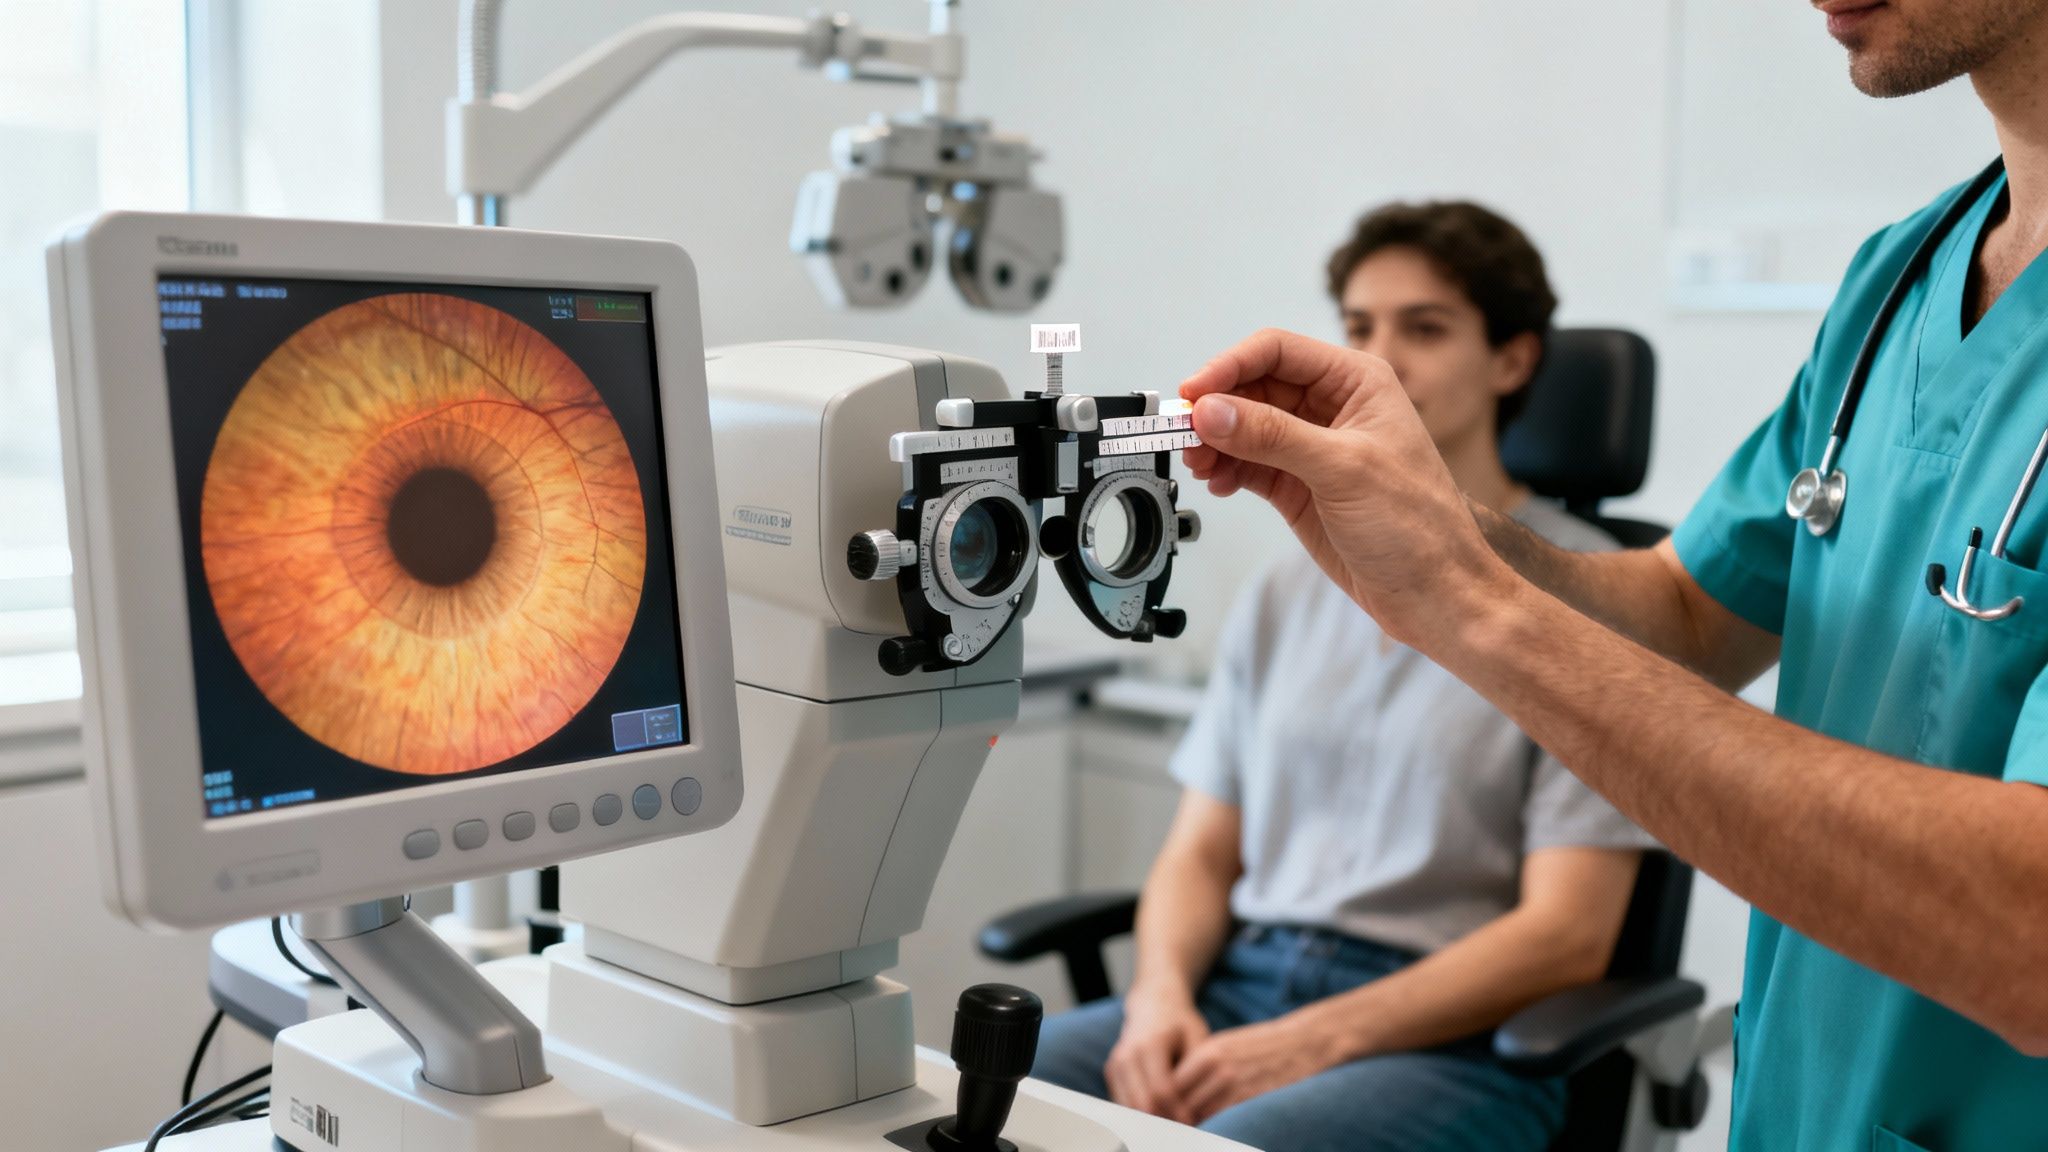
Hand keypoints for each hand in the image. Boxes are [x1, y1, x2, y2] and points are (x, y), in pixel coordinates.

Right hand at [1104, 985, 1210, 1122]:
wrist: (1153, 1004)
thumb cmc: (1180, 1023)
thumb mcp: (1197, 1037)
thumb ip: (1196, 1069)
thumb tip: (1198, 1104)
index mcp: (1150, 1044)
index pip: (1162, 1090)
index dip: (1178, 1112)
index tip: (1193, 1123)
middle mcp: (1127, 1054)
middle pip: (1142, 1102)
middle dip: (1163, 1121)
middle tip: (1182, 1130)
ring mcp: (1116, 1063)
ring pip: (1128, 1106)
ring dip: (1149, 1121)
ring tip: (1171, 1125)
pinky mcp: (1111, 1071)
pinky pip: (1121, 1102)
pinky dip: (1138, 1114)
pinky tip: (1158, 1115)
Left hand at [1170, 1016, 1341, 1124]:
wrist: (1305, 1041)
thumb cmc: (1262, 1047)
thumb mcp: (1226, 1047)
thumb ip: (1200, 1068)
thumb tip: (1177, 1093)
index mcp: (1206, 1052)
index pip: (1170, 1087)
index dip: (1166, 1106)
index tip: (1165, 1117)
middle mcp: (1217, 1067)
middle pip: (1181, 1104)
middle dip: (1176, 1119)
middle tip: (1172, 1130)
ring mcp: (1236, 1084)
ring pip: (1200, 1117)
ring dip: (1195, 1126)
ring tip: (1192, 1131)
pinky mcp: (1254, 1099)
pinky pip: (1225, 1122)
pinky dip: (1216, 1128)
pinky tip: (1217, 1131)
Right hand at [1180, 329, 1513, 647]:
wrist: (1433, 593)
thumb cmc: (1417, 525)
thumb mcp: (1343, 469)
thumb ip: (1273, 436)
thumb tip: (1213, 411)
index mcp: (1356, 382)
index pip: (1278, 351)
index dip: (1230, 366)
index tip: (1194, 394)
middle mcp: (1332, 406)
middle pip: (1254, 386)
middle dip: (1217, 409)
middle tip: (1186, 436)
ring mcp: (1312, 446)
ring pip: (1245, 426)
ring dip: (1216, 441)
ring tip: (1200, 465)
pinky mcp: (1298, 484)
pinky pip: (1248, 463)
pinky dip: (1227, 469)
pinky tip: (1220, 483)